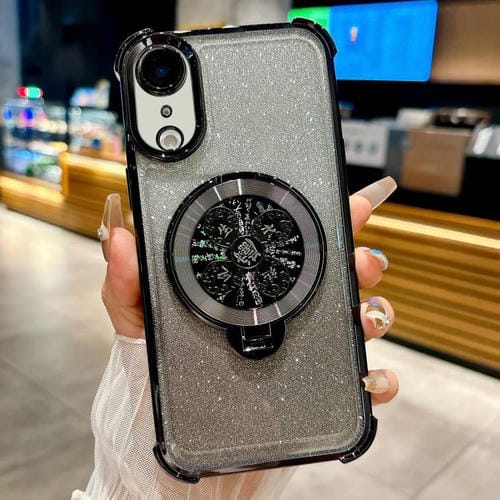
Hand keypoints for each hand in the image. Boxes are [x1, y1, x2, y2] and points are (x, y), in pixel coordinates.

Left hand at [99, 178, 398, 404]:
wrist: (167, 430)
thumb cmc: (160, 370)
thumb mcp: (140, 319)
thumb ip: (129, 282)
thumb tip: (123, 240)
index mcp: (250, 290)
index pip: (293, 249)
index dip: (326, 223)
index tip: (347, 207)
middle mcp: (282, 315)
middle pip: (338, 279)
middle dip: (362, 263)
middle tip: (363, 262)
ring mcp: (301, 350)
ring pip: (356, 322)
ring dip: (375, 313)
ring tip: (367, 317)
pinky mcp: (312, 388)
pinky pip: (355, 380)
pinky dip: (374, 377)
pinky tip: (369, 377)